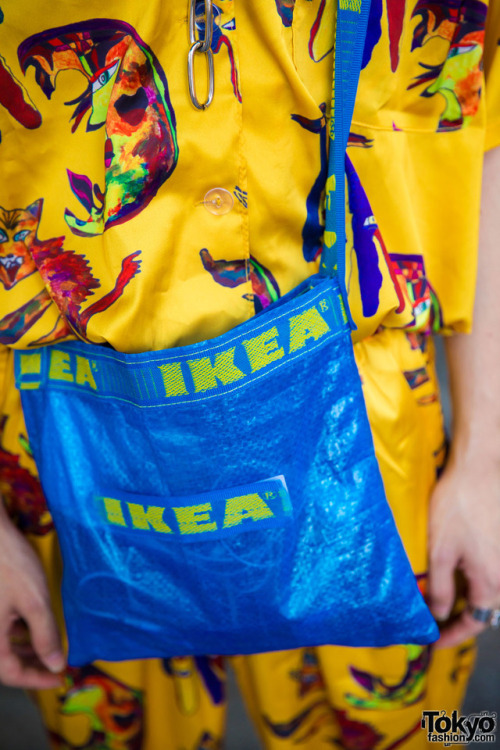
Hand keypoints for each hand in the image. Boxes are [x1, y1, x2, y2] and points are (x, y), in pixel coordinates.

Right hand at [0, 505, 64, 687]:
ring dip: (24, 649)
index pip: (11, 674)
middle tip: (56, 665)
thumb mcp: (34, 601)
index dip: (37, 680)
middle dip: (31, 666)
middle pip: (4, 662)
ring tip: (48, 647)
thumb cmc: (10, 564)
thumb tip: (55, 664)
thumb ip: (45, 636)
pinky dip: (15, 632)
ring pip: (2, 645)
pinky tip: (30, 624)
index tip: (59, 679)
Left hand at [427, 452, 499, 647]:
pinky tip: (455, 573)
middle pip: (483, 610)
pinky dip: (473, 581)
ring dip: (466, 599)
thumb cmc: (458, 504)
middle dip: (459, 619)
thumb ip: (440, 588)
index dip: (450, 636)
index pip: (472, 623)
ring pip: (487, 593)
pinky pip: (490, 574)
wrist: (480, 469)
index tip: (432, 641)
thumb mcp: (439, 550)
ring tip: (441, 599)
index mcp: (492, 583)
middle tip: (434, 622)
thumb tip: (436, 615)